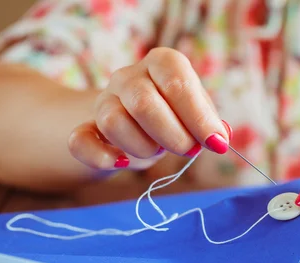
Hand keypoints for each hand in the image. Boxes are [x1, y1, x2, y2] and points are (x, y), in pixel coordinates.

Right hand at [68, 48, 230, 169]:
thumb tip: (219, 138)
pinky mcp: (85, 128)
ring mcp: (103, 101)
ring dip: (143, 147)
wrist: (135, 124)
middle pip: (143, 102)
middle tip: (188, 150)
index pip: (177, 82)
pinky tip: (120, 162)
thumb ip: (209, 123)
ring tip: (157, 151)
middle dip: (173, 136)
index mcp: (162, 63)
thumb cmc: (174, 116)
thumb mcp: (196, 114)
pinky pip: (80, 141)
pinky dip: (101, 156)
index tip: (215, 143)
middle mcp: (128, 76)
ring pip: (113, 121)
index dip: (199, 117)